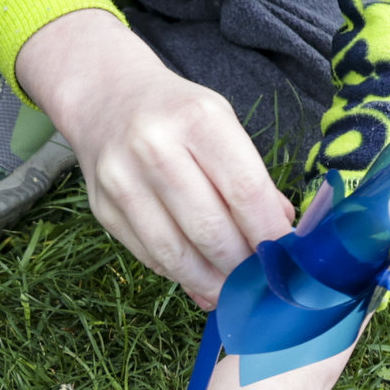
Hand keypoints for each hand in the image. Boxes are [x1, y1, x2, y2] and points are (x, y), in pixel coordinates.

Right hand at [15, 8, 294, 307]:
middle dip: (242, 266)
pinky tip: (201, 280)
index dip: (270, 234)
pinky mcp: (102, 209)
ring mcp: (122, 180)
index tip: (288, 260)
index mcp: (197, 119)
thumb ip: (251, 177)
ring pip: (176, 253)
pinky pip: (150, 256)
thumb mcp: (222, 124)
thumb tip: (281, 235)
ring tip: (233, 292)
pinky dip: (181, 275)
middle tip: (262, 282)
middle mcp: (154, 147)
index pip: (245, 191)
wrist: (105, 97)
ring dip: (211, 282)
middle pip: (210, 228)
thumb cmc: (177, 114)